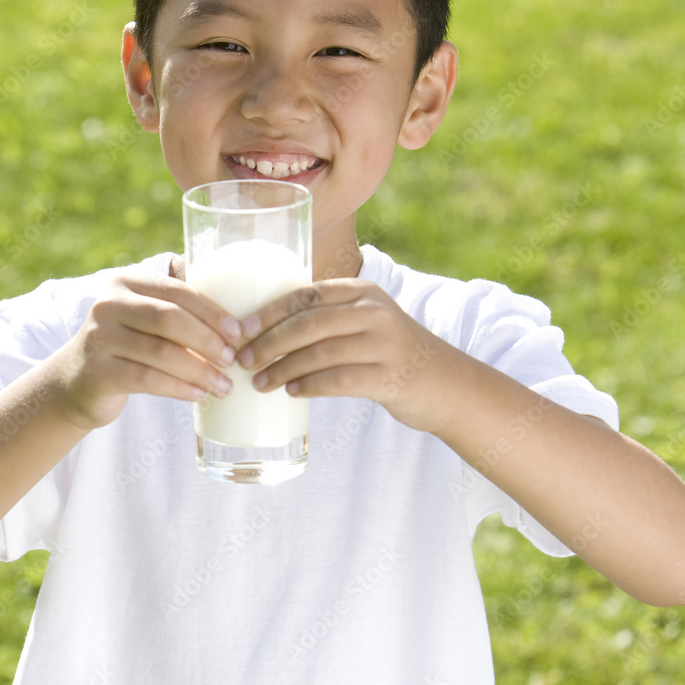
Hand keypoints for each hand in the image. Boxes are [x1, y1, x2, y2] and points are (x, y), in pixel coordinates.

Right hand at [55, 273, 240, 429]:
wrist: (76, 381)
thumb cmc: (128, 348)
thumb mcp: (145, 320)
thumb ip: (179, 313)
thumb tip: (241, 324)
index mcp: (126, 282)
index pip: (177, 291)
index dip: (212, 312)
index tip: (239, 332)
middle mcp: (109, 304)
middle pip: (169, 318)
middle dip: (208, 340)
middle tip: (233, 359)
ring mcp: (99, 337)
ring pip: (160, 352)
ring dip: (199, 370)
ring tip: (224, 385)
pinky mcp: (97, 371)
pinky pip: (146, 378)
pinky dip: (178, 387)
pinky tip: (198, 394)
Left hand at [235, 279, 453, 432]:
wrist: (444, 382)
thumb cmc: (388, 352)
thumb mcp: (364, 321)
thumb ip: (327, 317)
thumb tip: (262, 331)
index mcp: (361, 291)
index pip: (306, 295)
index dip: (269, 311)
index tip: (240, 328)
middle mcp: (374, 311)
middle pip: (310, 323)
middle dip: (270, 342)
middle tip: (243, 359)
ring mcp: (385, 343)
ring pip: (321, 352)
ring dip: (284, 368)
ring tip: (261, 382)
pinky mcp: (391, 375)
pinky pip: (340, 379)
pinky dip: (311, 386)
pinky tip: (293, 392)